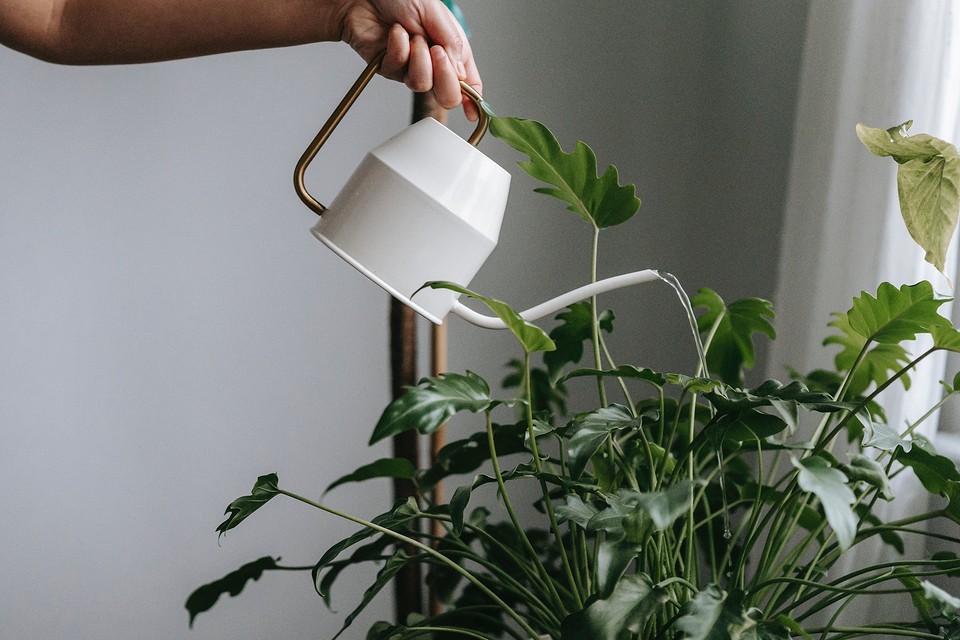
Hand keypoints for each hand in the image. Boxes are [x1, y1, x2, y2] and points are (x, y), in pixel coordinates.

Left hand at [338, 0, 482, 119]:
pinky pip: (398, 72)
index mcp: (451, 47)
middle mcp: (433, 61)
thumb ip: (452, 44)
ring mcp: (410, 66)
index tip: (474, 113)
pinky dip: (398, 49)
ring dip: (418, 59)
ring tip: (412, 35)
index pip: (468, 82)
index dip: (473, 100)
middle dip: (445, 77)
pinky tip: (396, 32)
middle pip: (447, 94)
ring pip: (422, 85)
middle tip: (437, 53)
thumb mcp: (435, 13)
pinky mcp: (389, 68)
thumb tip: (461, 76)